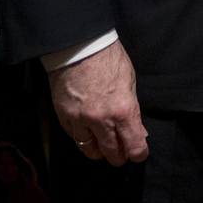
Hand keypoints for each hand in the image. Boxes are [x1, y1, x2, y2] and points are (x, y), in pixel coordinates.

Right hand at [48, 40, 148, 164]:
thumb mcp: (130, 82)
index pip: (134, 145)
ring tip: (102, 149)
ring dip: (98, 152)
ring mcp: (80, 119)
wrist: (80, 46)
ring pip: (89, 149)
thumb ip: (133, 109)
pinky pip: (73, 136)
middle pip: (111, 152)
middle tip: (120, 154)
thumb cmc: (109, 59)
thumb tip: (137, 129)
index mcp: (123, 110)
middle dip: (118, 156)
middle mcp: (101, 120)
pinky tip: (86, 134)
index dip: (138, 153)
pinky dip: (81, 137)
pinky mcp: (63, 115)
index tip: (139, 154)